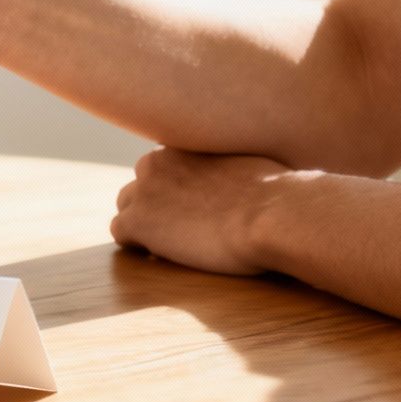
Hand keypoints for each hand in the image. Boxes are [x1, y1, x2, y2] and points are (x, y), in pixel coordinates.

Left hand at [109, 148, 301, 276]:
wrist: (273, 214)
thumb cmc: (279, 194)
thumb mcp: (253, 163)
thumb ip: (233, 166)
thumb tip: (254, 179)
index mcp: (183, 144)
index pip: (165, 167)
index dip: (177, 192)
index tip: (196, 210)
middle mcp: (156, 160)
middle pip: (142, 186)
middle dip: (158, 206)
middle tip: (186, 230)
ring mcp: (144, 190)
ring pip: (127, 209)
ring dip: (146, 225)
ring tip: (176, 246)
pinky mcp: (139, 221)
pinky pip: (122, 234)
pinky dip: (139, 246)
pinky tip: (165, 257)